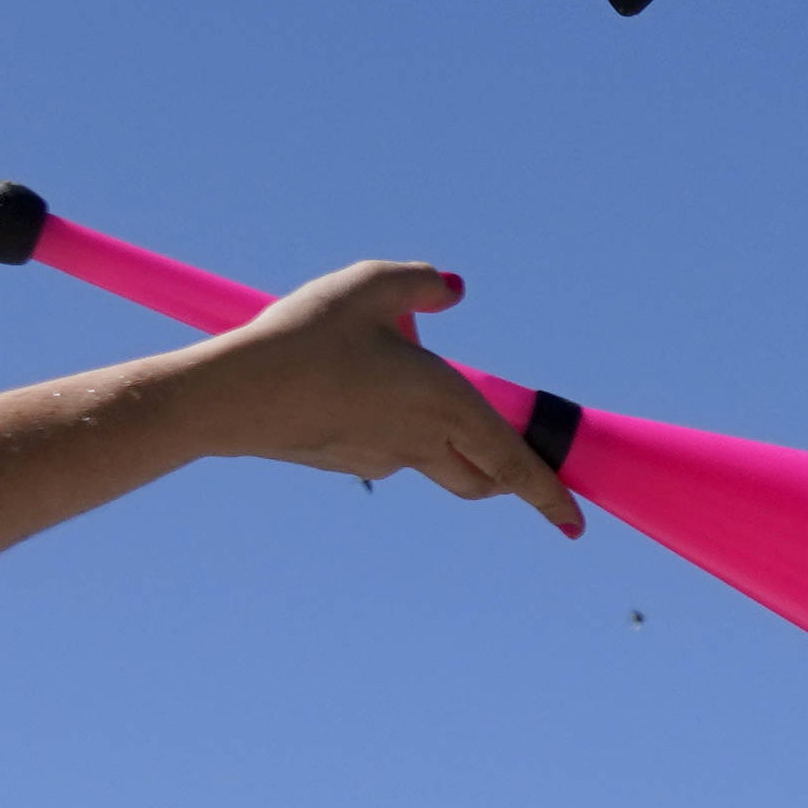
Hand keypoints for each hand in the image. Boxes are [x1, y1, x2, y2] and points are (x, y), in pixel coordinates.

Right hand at [197, 258, 577, 533]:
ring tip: (410, 382)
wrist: (231, 395)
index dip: (550, 495)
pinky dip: (396, 428)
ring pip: (435, 462)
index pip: (514, 464)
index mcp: (446, 405)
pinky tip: (355, 386)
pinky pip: (389, 450)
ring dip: (446, 440)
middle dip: (509, 478)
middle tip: (522, 468)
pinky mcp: (346, 460)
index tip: (576, 524)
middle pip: (483, 478)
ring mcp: (382, 459)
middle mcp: (421, 443)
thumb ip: (420, 283)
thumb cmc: (305, 336)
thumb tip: (453, 290)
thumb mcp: (369, 286)